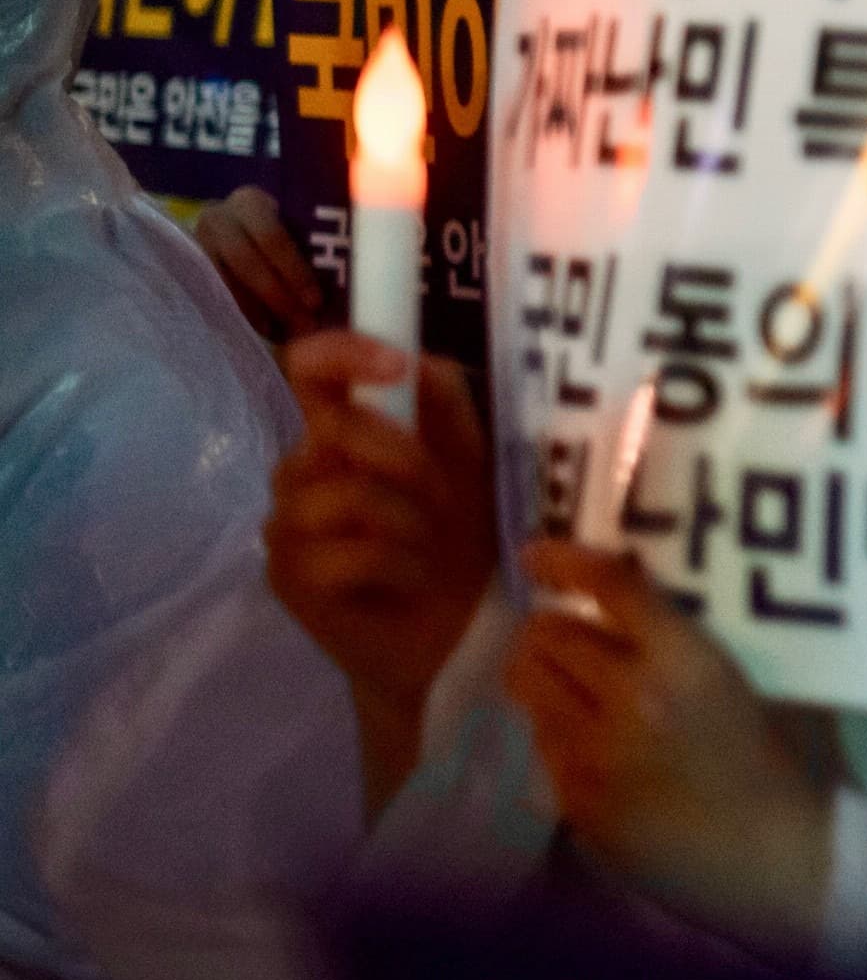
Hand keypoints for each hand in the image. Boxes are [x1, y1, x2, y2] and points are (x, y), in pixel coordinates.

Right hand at [198, 184, 321, 342]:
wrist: (232, 225)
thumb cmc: (283, 227)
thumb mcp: (295, 223)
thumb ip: (315, 243)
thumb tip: (346, 285)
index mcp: (251, 201)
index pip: (272, 238)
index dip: (294, 271)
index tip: (316, 301)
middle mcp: (219, 217)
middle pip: (246, 262)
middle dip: (277, 296)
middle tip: (303, 325)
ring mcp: (197, 241)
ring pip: (225, 281)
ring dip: (256, 311)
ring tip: (283, 334)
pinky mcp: (188, 264)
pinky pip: (212, 292)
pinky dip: (239, 313)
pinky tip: (261, 331)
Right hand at [266, 332, 497, 811]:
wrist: (456, 628)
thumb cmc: (461, 535)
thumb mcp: (468, 456)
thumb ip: (442, 400)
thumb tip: (411, 358)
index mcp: (342, 430)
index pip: (310, 366)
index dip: (344, 352)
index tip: (395, 368)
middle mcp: (302, 468)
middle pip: (334, 429)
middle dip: (408, 459)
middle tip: (441, 497)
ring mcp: (286, 524)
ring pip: (344, 492)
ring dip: (409, 518)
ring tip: (425, 543)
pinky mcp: (287, 577)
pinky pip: (347, 551)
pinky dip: (397, 563)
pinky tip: (407, 578)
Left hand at [509, 541, 833, 954]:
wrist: (774, 858)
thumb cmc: (778, 762)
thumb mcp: (747, 681)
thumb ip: (689, 641)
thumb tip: (639, 600)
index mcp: (686, 661)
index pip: (609, 588)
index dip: (565, 561)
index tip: (538, 553)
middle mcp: (630, 699)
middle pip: (549, 633)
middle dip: (553, 624)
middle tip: (570, 629)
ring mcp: (594, 754)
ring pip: (529, 685)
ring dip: (544, 673)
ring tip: (570, 681)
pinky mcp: (575, 800)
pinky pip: (541, 744)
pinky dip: (557, 729)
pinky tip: (592, 741)